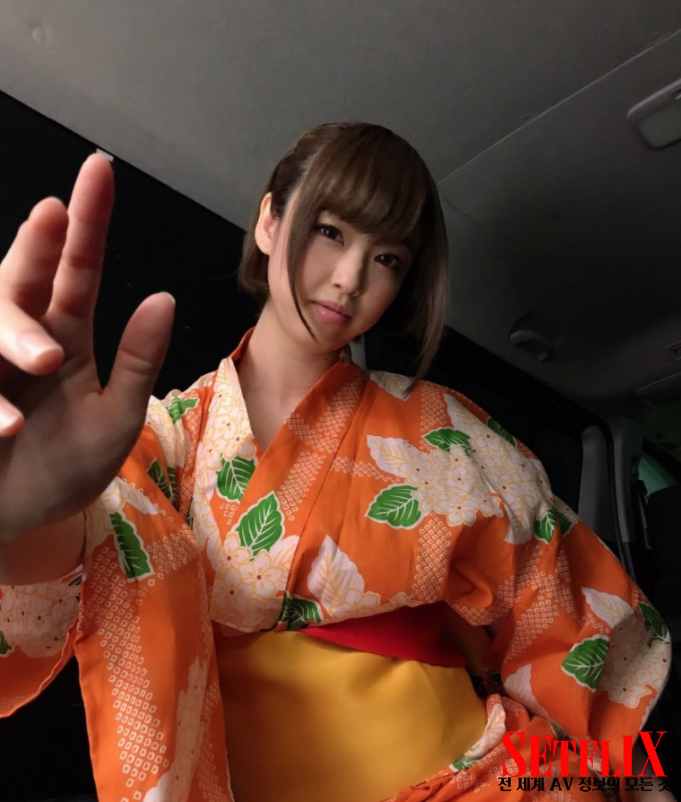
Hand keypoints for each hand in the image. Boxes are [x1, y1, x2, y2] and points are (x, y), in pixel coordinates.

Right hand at [0, 155, 174, 536]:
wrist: (19, 523)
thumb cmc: (67, 468)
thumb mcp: (116, 418)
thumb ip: (138, 361)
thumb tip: (164, 296)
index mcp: (65, 338)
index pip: (76, 271)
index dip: (87, 222)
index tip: (98, 168)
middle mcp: (21, 340)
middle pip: (21, 278)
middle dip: (34, 244)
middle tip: (54, 215)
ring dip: (12, 330)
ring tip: (45, 361)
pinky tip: (7, 423)